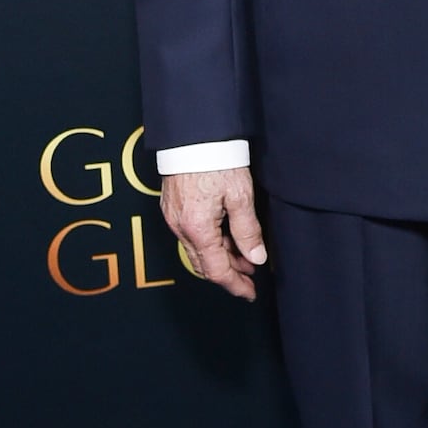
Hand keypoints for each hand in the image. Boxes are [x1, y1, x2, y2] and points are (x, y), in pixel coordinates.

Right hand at [160, 165, 266, 301]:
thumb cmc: (216, 160)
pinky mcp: (172, 207)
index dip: (235, 285)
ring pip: (197, 249)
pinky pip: (191, 234)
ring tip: (244, 254)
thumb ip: (248, 230)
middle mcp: (180, 227)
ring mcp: (173, 217)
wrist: (192, 135)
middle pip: (204, 264)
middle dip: (228, 273)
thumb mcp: (240, 196)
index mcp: (197, 229)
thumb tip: (256, 258)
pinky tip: (226, 235)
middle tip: (250, 275)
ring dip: (220, 256)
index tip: (250, 293)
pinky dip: (209, 241)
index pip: (216, 270)